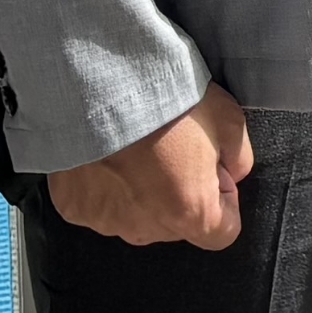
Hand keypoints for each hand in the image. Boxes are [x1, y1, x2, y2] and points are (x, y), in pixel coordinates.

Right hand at [47, 86, 252, 247]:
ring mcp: (104, 220)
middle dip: (179, 192)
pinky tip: (105, 152)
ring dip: (138, 191)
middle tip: (171, 147)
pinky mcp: (72, 206)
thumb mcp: (229, 121)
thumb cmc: (167, 99)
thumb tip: (229, 176)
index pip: (222, 232)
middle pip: (175, 223)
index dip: (223, 199)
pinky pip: (96, 204)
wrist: (102, 81)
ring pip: (134, 216)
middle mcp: (146, 228)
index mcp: (189, 213)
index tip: (213, 170)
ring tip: (134, 146)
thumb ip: (238, 161)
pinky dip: (101, 184)